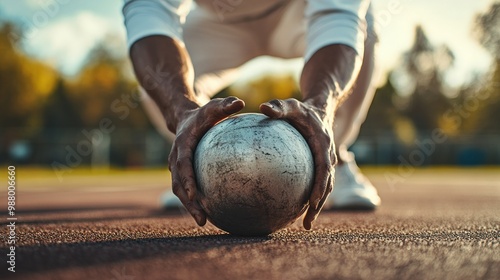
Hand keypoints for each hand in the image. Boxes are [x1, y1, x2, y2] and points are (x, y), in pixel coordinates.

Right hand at [168, 97, 244, 225]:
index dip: (187, 181)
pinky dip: (195, 201)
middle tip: (202, 219)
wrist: (184, 119)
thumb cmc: (202, 114)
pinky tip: (213, 211)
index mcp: (181, 147)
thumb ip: (225, 105)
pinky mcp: (182, 173)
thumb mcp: (212, 107)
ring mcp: (176, 168)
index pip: (182, 166)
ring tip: (205, 221)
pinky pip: (188, 189)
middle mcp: (175, 160)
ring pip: (180, 191)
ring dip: (190, 207)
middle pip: (179, 186)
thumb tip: (241, 101)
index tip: (194, 195)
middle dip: (189, 204)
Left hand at [260, 98, 336, 229]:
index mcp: (324, 145)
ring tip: (304, 224)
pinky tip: (293, 207)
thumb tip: (262, 107)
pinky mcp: (320, 166)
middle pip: (327, 185)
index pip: (324, 169)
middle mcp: (328, 156)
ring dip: (317, 206)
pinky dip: (310, 196)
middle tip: (307, 223)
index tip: (312, 202)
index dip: (320, 186)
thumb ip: (279, 107)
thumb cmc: (303, 109)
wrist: (321, 108)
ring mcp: (326, 162)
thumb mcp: (292, 105)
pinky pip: (316, 183)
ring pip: (324, 188)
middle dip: (319, 205)